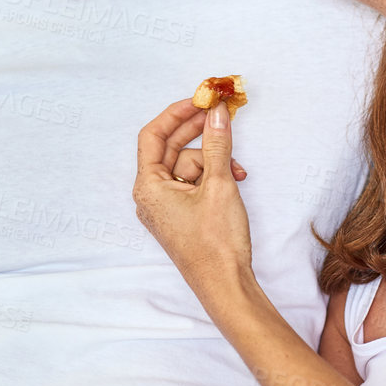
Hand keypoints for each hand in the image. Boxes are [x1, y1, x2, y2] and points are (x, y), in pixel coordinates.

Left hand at [134, 99, 253, 297]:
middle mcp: (151, 194)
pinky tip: (233, 180)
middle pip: (171, 148)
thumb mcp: (219, 185)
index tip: (199, 100)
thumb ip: (218, 144)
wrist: (225, 284)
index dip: (176, 114)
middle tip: (220, 113)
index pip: (153, 135)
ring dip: (214, 162)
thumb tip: (216, 113)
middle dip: (199, 133)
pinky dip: (212, 178)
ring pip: (188, 166)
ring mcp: (165, 206)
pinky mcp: (180, 214)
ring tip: (237, 172)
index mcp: (148, 185)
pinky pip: (193, 183)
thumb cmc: (216, 242)